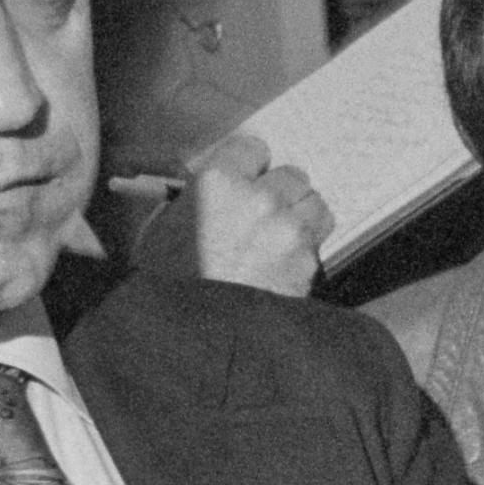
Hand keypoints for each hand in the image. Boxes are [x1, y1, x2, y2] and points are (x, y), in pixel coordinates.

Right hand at [175, 132, 331, 295]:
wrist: (192, 337)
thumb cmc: (168, 283)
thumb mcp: (165, 228)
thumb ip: (199, 198)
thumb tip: (222, 186)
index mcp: (218, 183)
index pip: (254, 147)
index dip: (250, 164)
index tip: (247, 176)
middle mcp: (260, 200)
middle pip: (292, 175)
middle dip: (280, 192)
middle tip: (264, 212)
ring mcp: (289, 231)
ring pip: (315, 204)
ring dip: (301, 216)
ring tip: (280, 236)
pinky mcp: (309, 263)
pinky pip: (318, 243)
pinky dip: (305, 251)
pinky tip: (282, 266)